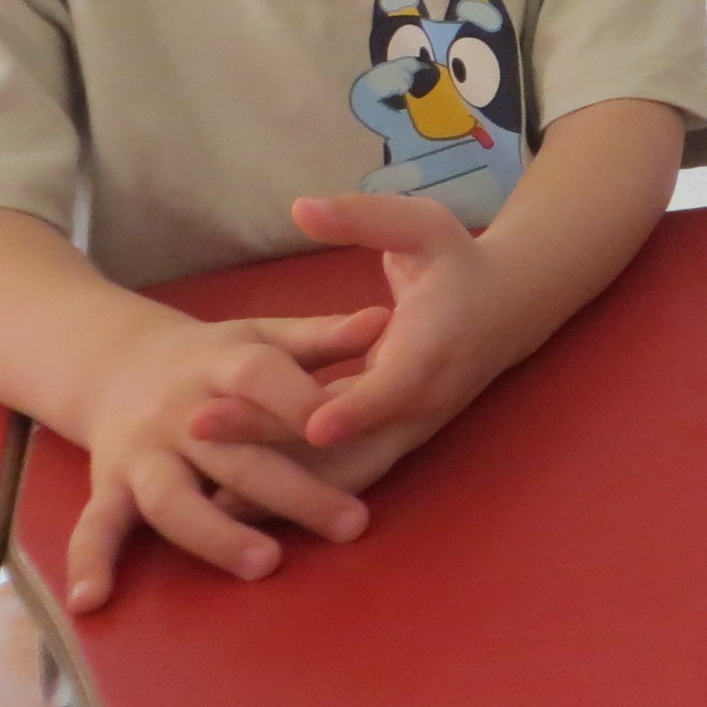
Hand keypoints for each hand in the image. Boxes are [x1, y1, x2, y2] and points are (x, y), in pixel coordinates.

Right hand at [66, 304, 389, 612]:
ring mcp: (141, 453)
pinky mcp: (108, 486)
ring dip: (216, 533)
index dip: (296, 399)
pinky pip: (95, 526)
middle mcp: (179, 413)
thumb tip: (385, 318)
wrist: (117, 363)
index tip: (336, 426)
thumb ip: (324, 336)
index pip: (261, 377)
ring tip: (266, 563)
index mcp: (221, 366)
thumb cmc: (217, 359)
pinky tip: (94, 600)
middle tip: (351, 523)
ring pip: (173, 498)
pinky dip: (90, 561)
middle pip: (234, 453)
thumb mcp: (265, 338)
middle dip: (292, 490)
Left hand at [190, 195, 513, 496]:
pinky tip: (231, 498)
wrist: (507, 309)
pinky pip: (341, 471)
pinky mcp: (390, 442)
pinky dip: (291, 487)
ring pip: (346, 469)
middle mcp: (424, 399)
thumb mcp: (422, 225)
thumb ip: (364, 218)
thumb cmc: (457, 263)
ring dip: (278, 482)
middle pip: (353, 438)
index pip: (397, 385)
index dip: (358, 408)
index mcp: (435, 345)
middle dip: (276, 439)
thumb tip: (301, 209)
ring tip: (201, 488)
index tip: (315, 425)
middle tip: (198, 426)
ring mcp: (407, 429)